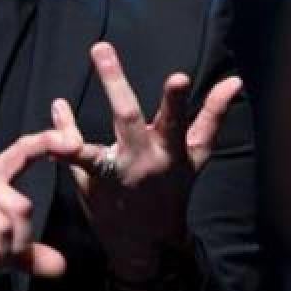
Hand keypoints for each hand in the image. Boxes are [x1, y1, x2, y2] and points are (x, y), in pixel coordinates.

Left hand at [50, 41, 242, 280]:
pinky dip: (62, 138)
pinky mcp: (93, 183)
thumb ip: (212, 114)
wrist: (149, 242)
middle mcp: (143, 160)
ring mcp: (115, 173)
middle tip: (100, 48)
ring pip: (92, 150)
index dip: (177, 101)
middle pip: (128, 118)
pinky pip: (74, 159)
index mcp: (173, 150)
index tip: (178, 76)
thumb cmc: (174, 186)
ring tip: (60, 107)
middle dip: (115, 84)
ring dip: (71, 131)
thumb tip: (234, 80)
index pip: (178, 120)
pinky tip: (55, 113)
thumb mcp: (197, 152)